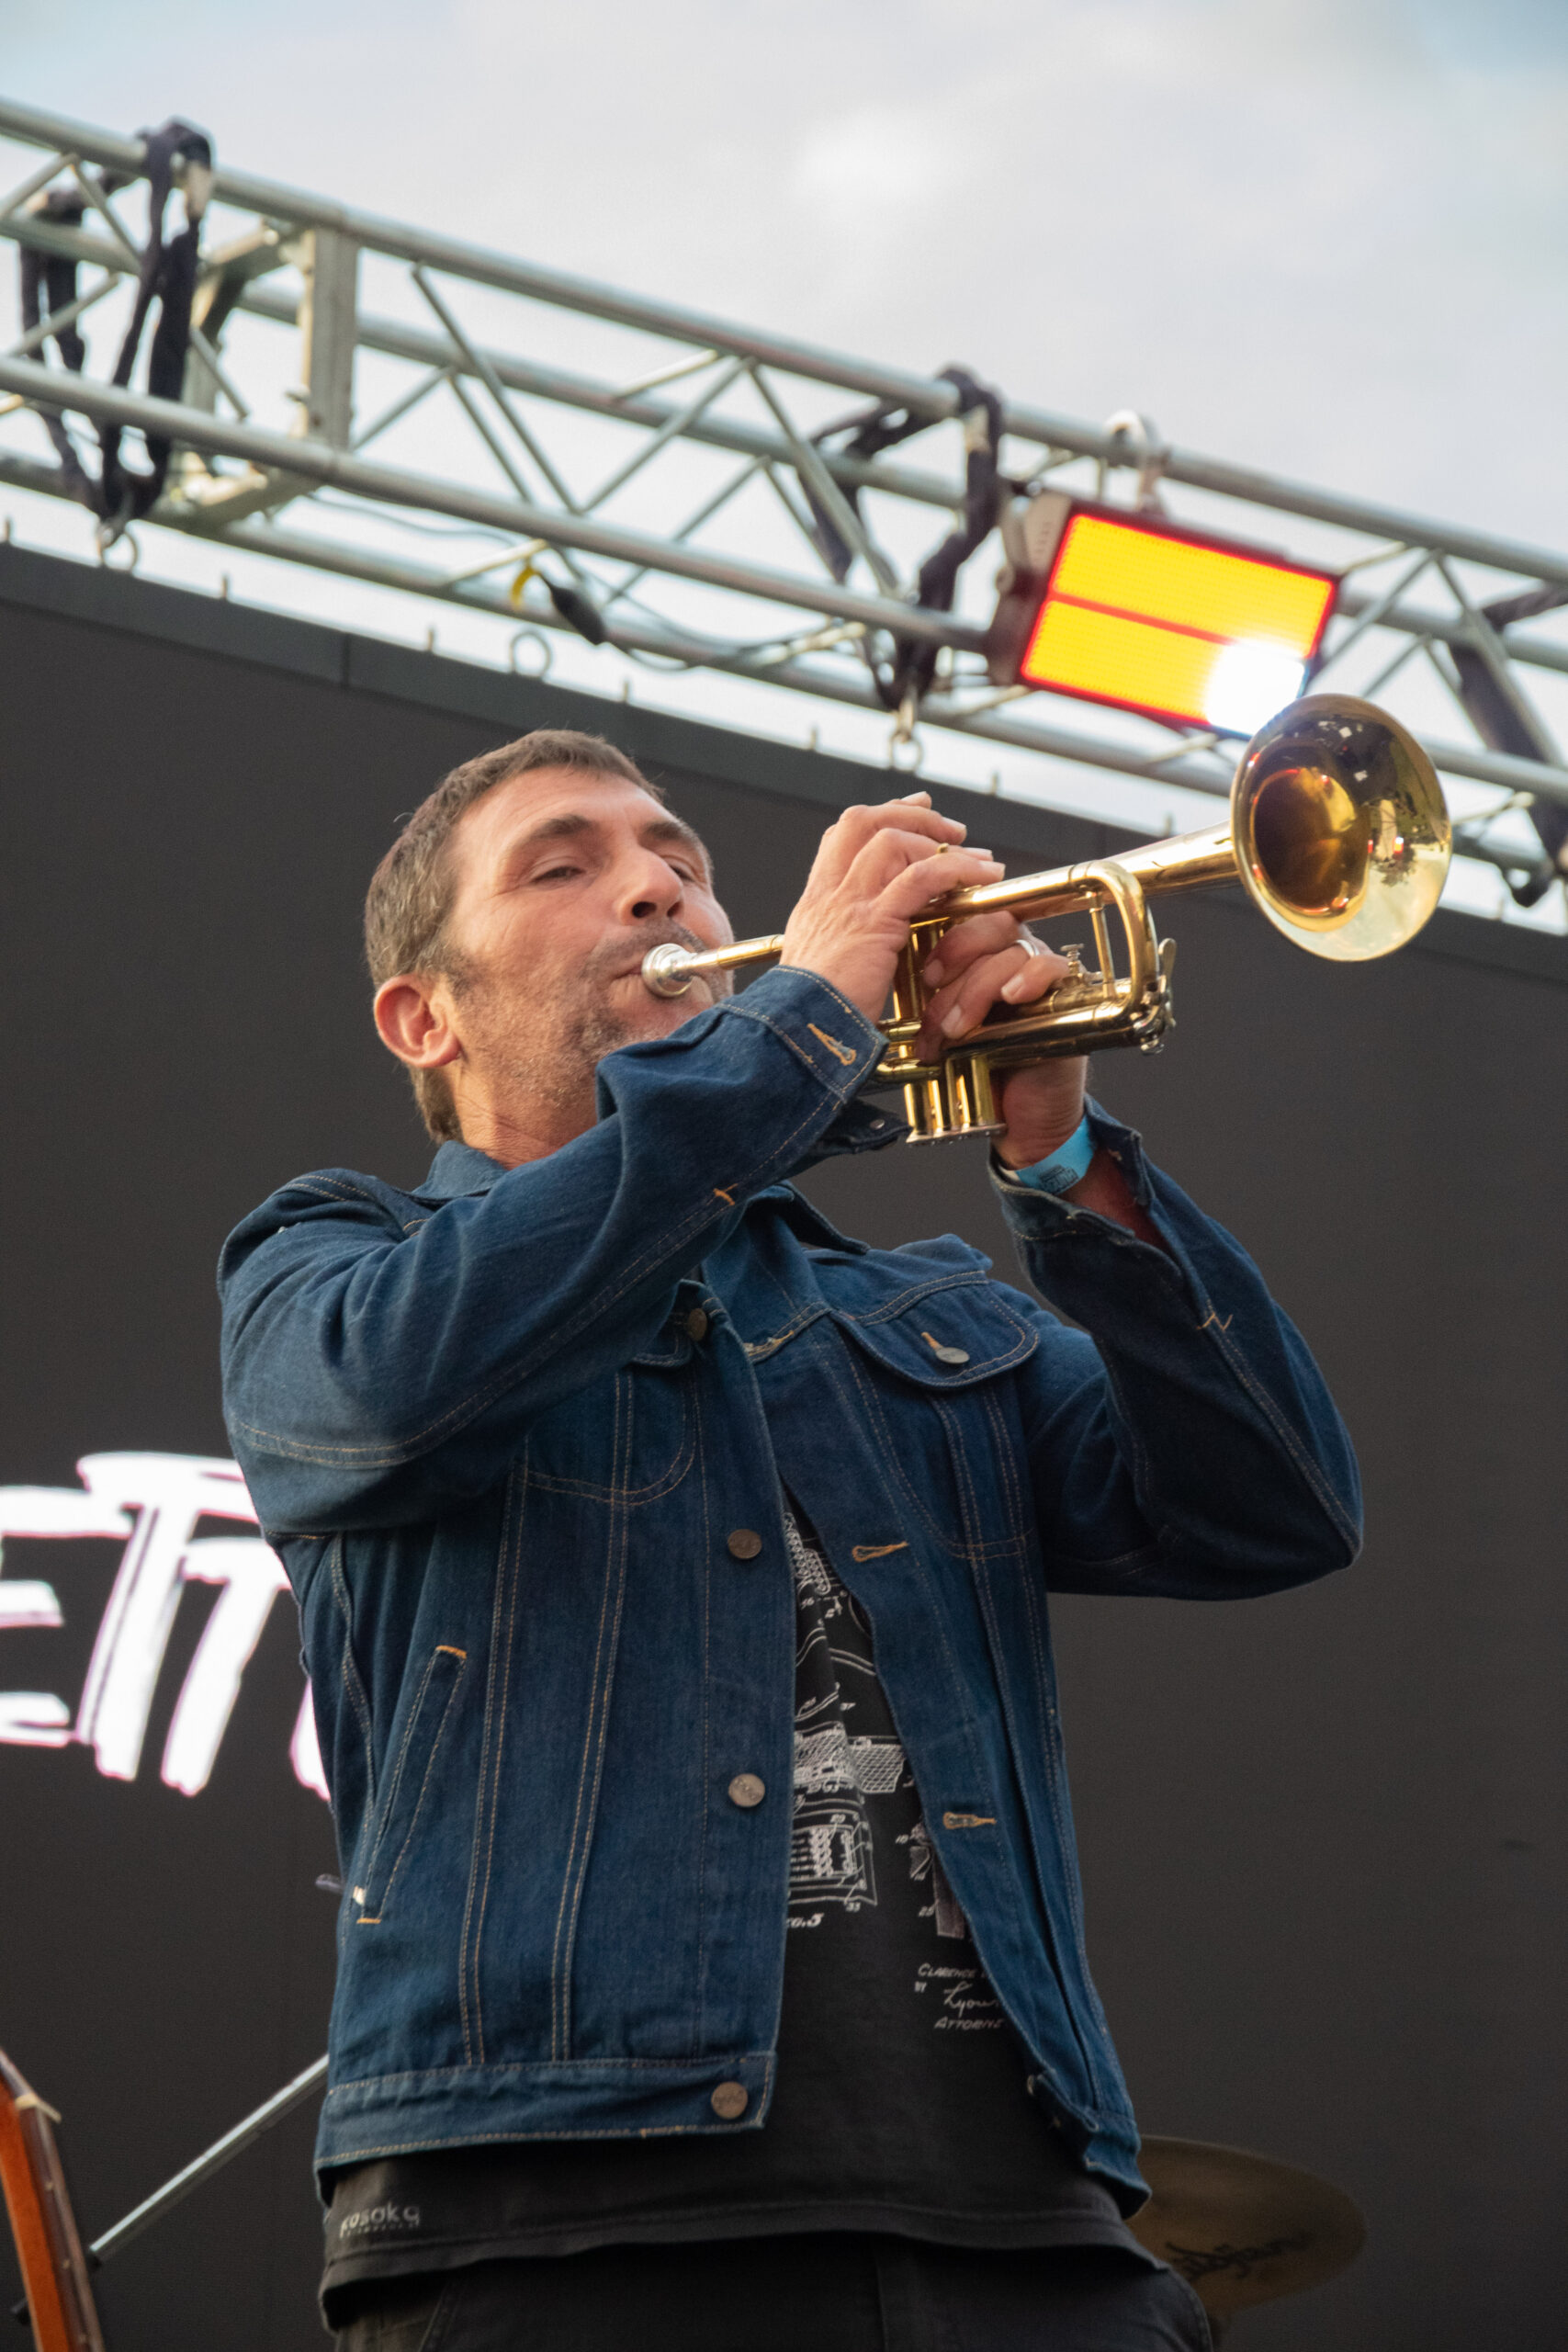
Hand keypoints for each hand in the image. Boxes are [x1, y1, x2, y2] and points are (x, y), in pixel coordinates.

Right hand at [777, 793, 1003, 1024]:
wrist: (797, 1035)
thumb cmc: (811, 1018)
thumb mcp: (820, 971)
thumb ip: (841, 948)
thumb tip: (866, 947)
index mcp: (815, 903)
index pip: (842, 837)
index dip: (882, 816)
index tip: (915, 811)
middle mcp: (827, 895)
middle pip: (862, 822)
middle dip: (910, 815)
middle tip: (951, 829)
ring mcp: (848, 905)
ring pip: (890, 840)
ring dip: (937, 840)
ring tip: (976, 857)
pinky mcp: (874, 924)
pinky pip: (920, 878)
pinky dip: (956, 869)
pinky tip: (982, 875)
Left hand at [914, 911, 1087, 1166]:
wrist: (1012, 1120)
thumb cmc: (975, 1072)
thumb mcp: (941, 1028)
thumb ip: (928, 997)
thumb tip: (890, 974)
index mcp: (982, 958)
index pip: (967, 919)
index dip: (943, 935)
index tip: (924, 972)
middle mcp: (1013, 960)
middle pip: (992, 923)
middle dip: (957, 952)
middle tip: (933, 986)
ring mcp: (1040, 976)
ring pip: (1013, 950)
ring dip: (978, 986)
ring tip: (958, 1027)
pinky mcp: (1064, 997)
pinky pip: (1052, 969)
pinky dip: (1029, 978)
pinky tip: (1012, 995)